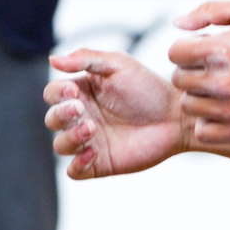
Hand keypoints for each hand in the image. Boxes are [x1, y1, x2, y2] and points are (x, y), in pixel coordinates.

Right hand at [44, 50, 187, 179]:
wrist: (177, 118)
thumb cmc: (149, 88)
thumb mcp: (118, 65)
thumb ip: (85, 59)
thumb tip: (52, 60)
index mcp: (83, 92)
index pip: (53, 93)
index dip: (57, 93)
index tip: (73, 91)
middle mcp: (83, 117)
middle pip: (52, 120)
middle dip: (61, 115)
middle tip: (81, 109)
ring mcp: (90, 141)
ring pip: (60, 145)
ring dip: (70, 137)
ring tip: (92, 129)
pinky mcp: (100, 163)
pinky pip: (74, 171)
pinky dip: (76, 164)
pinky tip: (93, 152)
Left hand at [168, 2, 229, 143]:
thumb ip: (208, 11)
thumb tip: (177, 24)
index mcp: (220, 50)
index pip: (174, 53)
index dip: (186, 50)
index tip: (203, 52)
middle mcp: (222, 81)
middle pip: (180, 80)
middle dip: (192, 72)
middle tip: (214, 71)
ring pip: (190, 106)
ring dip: (201, 97)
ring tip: (222, 90)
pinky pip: (203, 132)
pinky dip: (208, 123)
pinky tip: (225, 110)